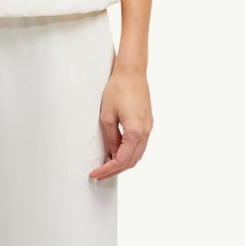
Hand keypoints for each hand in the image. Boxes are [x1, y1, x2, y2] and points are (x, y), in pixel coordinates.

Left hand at [88, 65, 152, 181]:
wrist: (132, 71)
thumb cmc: (118, 88)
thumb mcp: (107, 115)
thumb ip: (111, 137)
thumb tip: (112, 152)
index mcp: (135, 132)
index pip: (121, 160)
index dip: (107, 170)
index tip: (96, 174)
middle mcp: (145, 132)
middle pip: (132, 161)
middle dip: (116, 170)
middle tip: (100, 174)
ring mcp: (148, 128)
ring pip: (138, 154)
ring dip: (124, 162)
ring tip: (107, 165)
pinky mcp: (148, 122)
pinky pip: (140, 144)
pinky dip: (130, 152)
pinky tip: (118, 151)